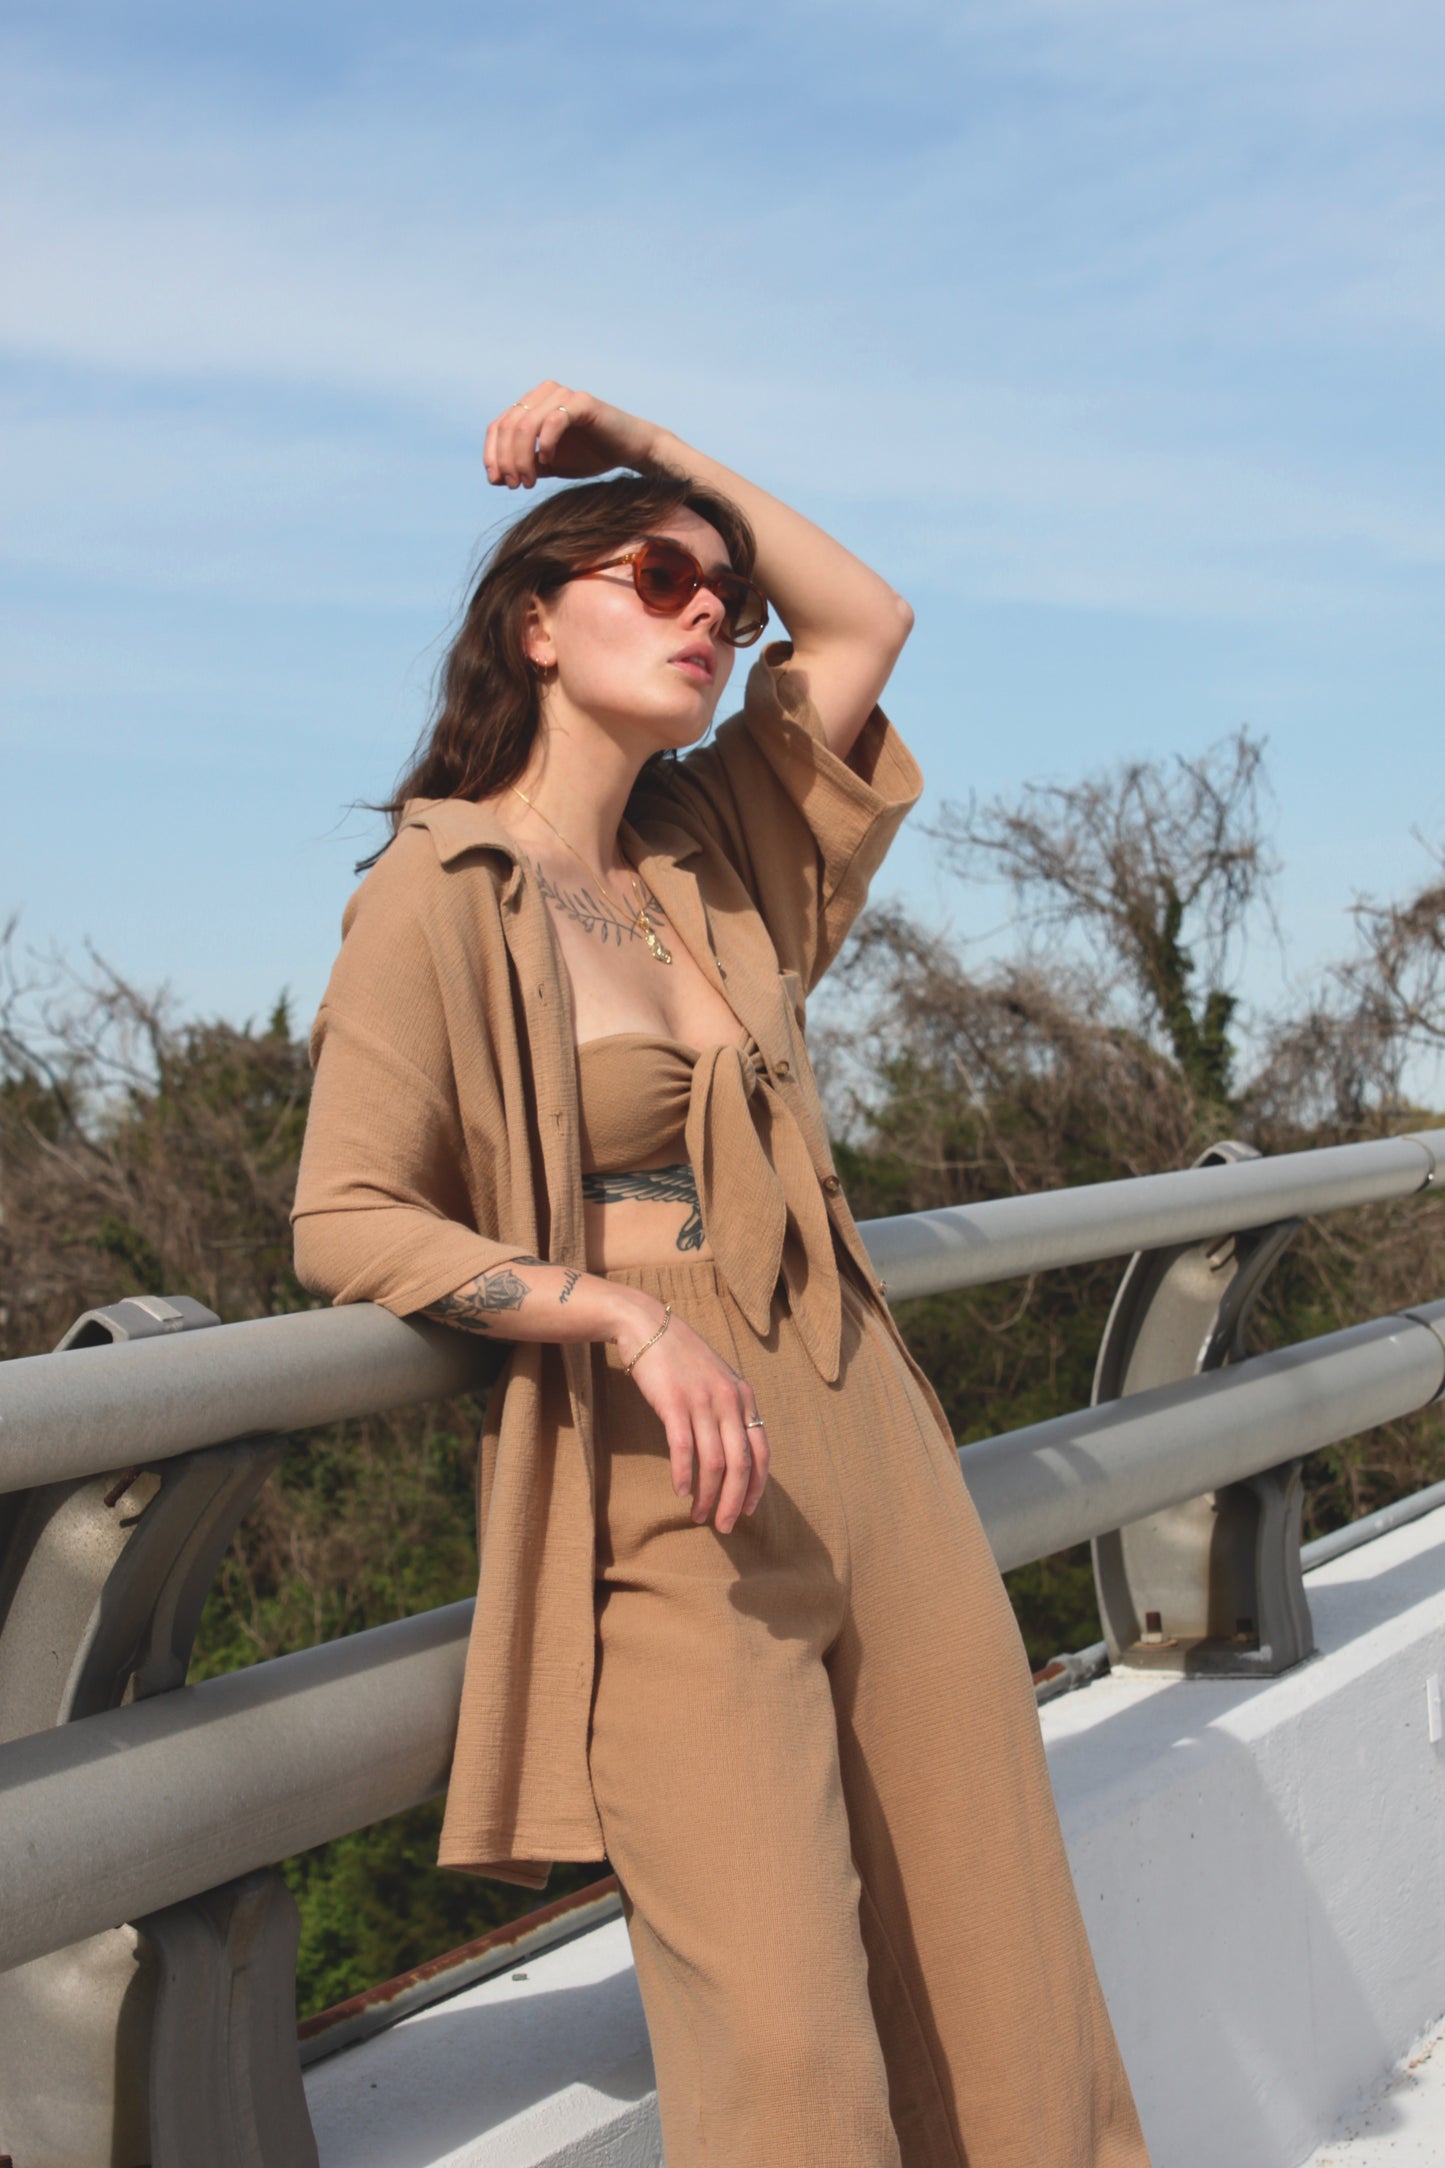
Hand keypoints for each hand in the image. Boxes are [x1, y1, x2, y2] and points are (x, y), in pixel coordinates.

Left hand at [484, 381, 660, 490]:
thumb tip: (494, 478)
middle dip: (506, 459)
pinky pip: (554, 420)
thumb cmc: (590, 455)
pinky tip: (548, 461)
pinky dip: (546, 443)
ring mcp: (563, 395)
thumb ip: (525, 466)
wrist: (629, 450)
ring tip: (528, 481)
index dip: (492, 454)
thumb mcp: (549, 465)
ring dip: (522, 457)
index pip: (498, 426)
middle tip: (515, 485)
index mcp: (531, 405)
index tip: (497, 481)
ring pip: (526, 424)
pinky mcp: (582, 402)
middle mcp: (543, 393)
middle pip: (508, 426)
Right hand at [613, 1294, 769, 1533]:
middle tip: (726, 1527)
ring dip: (708, 1496)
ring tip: (698, 1516)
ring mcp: (702, 1401)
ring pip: (714, 1463)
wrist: (648, 1326)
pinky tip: (680, 1491)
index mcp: (744, 1397)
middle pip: (741, 1464)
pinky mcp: (674, 1402)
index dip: (757, 1486)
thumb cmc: (682, 1358)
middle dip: (735, 1502)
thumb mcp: (717, 1380)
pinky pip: (683, 1448)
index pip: (762, 1452)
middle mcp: (729, 1400)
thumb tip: (735, 1453)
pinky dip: (683, 1474)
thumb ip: (729, 1410)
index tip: (749, 1510)